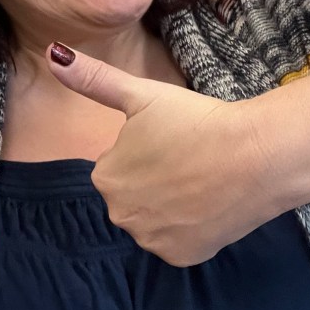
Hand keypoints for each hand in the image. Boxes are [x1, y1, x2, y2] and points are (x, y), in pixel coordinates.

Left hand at [47, 45, 281, 265]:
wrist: (257, 156)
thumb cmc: (196, 120)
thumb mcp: (140, 94)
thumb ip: (93, 79)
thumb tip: (52, 52)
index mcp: (105, 178)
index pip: (119, 167)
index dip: (148, 153)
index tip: (173, 142)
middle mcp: (119, 215)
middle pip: (134, 196)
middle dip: (154, 182)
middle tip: (189, 161)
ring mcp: (151, 240)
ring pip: (156, 220)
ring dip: (170, 206)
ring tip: (202, 181)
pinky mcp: (182, 257)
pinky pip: (179, 242)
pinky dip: (192, 229)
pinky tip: (209, 206)